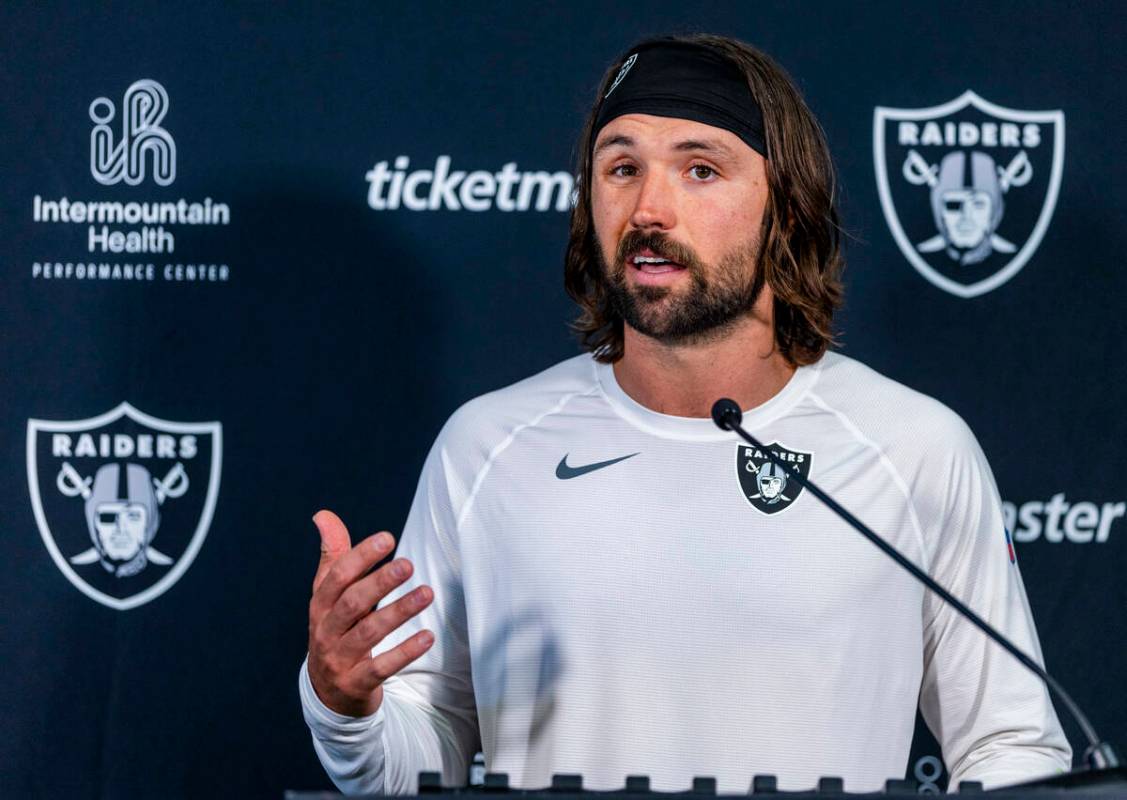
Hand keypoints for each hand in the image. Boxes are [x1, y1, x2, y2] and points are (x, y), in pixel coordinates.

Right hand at [307, 510, 434, 717]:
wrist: (328, 692)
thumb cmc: (334, 630)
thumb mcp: (329, 596)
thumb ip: (333, 556)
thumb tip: (323, 515)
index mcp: (319, 605)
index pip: (338, 577)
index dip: (361, 556)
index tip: (388, 538)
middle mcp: (325, 631)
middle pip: (352, 603)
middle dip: (380, 582)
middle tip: (409, 564)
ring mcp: (339, 660)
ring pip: (369, 634)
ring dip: (399, 612)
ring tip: (427, 593)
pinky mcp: (356, 684)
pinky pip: (381, 667)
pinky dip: (404, 652)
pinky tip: (427, 637)